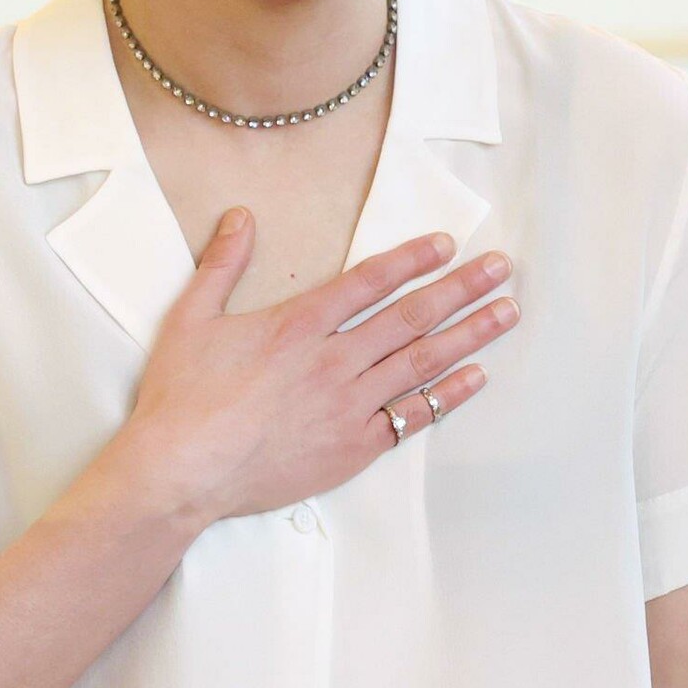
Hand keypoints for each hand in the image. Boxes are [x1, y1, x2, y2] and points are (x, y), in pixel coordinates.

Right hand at [119, 205, 519, 524]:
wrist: (182, 470)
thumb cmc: (181, 398)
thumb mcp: (191, 318)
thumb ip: (223, 264)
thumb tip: (241, 217)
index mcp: (298, 324)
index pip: (370, 280)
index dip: (413, 258)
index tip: (448, 244)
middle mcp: (333, 359)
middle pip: (411, 315)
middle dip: (461, 287)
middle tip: (501, 268)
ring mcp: (348, 405)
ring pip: (422, 362)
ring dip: (469, 334)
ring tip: (506, 313)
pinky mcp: (352, 447)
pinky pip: (411, 416)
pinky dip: (447, 396)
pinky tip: (475, 378)